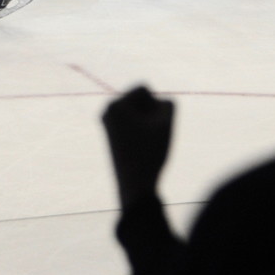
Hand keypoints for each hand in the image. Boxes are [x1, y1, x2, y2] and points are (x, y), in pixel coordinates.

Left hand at [102, 86, 175, 202]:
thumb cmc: (151, 153)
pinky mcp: (110, 133)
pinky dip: (142, 129)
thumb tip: (156, 103)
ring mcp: (106, 121)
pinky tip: (140, 146)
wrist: (135, 185)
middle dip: (150, 113)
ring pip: (138, 110)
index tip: (151, 129)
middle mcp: (106, 110)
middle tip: (147, 138)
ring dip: (147, 122)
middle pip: (139, 99)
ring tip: (144, 142)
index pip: (144, 89)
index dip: (155, 108)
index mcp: (115, 104)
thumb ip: (167, 102)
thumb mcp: (167, 122)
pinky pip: (134, 120)